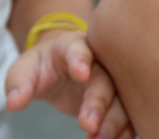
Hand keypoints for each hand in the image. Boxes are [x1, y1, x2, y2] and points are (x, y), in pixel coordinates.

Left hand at [5, 31, 133, 137]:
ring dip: (115, 121)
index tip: (81, 73)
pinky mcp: (118, 100)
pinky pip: (127, 115)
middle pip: (106, 79)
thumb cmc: (43, 65)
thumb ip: (19, 83)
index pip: (79, 49)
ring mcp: (114, 81)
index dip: (80, 60)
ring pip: (122, 99)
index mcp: (75, 46)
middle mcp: (102, 62)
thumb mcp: (25, 69)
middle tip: (88, 125)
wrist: (60, 67)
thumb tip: (14, 102)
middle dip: (99, 101)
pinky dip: (123, 130)